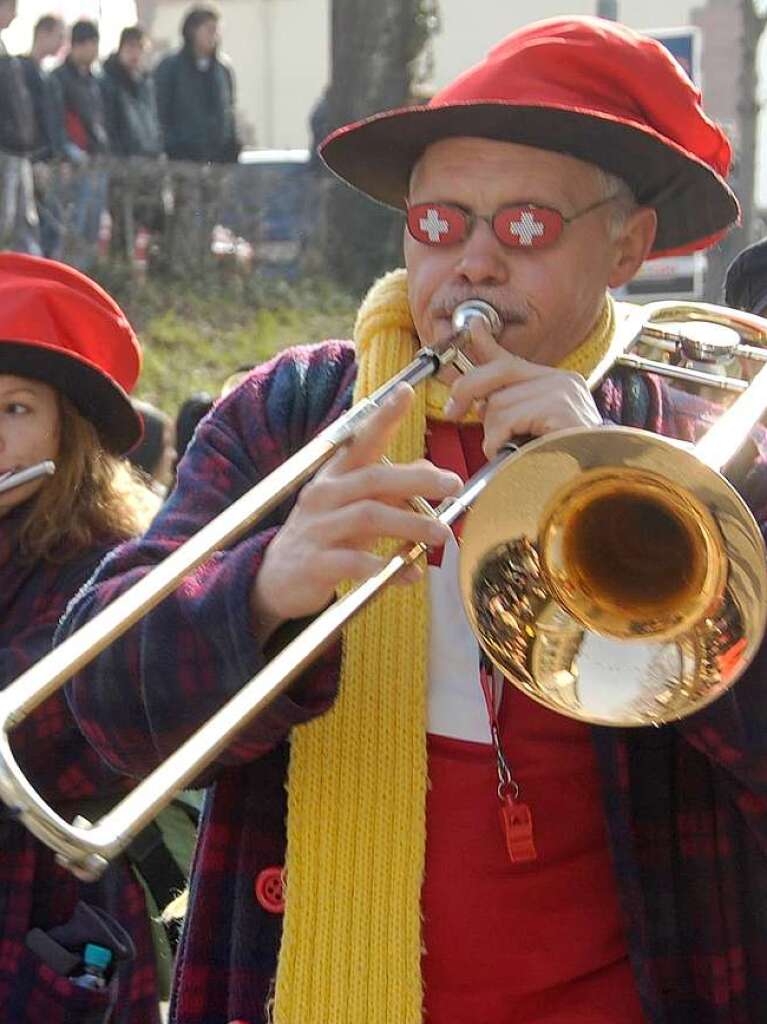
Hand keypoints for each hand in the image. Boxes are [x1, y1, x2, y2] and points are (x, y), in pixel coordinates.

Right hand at [250, 384, 461, 631]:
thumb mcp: (354, 507)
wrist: (276, 580)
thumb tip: (429, 467)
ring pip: (368, 517)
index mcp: (335, 476)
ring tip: (441, 534)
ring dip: (410, 524)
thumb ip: (390, 488)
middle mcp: (324, 495)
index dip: (383, 417)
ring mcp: (317, 528)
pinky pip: (354, 562)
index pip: (361, 440)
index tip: (406, 392)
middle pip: (374, 479)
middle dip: (417, 480)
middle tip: (454, 484)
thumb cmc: (324, 536)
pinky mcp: (314, 563)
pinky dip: (386, 568)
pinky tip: (410, 573)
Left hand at [444, 318, 602, 456]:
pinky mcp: (558, 408)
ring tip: (507, 449)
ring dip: (491, 432)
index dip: (486, 342)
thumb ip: (508, 410)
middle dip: (468, 389)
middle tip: (454, 411)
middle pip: (500, 370)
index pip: (513, 358)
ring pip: (498, 402)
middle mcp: (561, 381)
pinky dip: (498, 440)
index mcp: (556, 383)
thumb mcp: (529, 429)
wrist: (597, 476)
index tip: (473, 327)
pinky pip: (507, 419)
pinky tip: (513, 453)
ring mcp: (562, 392)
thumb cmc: (562, 461)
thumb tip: (479, 401)